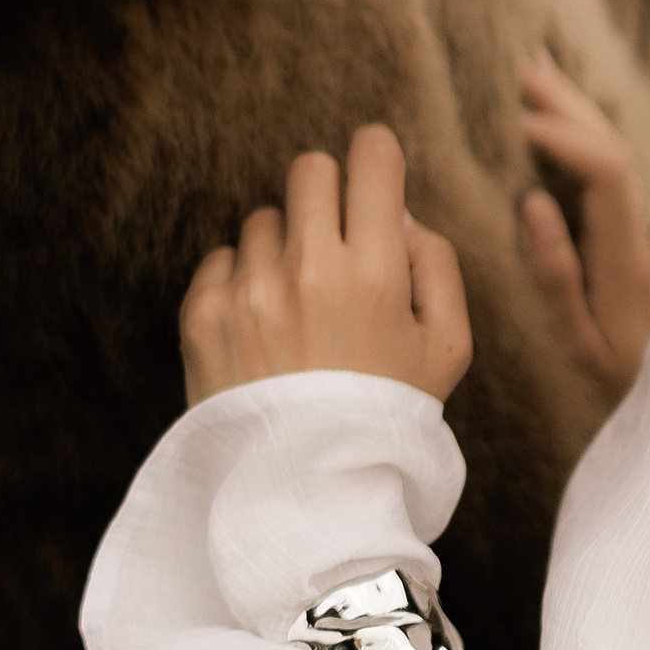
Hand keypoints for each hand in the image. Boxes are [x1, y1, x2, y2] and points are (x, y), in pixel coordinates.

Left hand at [180, 127, 472, 408]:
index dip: (378, 155)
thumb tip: (398, 214)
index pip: (372, 159)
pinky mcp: (203, 315)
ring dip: (284, 248)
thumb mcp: (447, 349)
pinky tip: (263, 329)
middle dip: (330, 193)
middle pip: (311, 169)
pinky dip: (241, 282)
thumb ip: (436, 265)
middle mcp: (306, 271)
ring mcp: (248, 292)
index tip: (375, 166)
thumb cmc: (387, 417)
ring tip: (300, 311)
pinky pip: (220, 258)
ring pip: (265, 219)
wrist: (310, 495)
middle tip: (338, 239)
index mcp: (372, 274)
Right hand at [517, 50, 649, 410]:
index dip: (562, 136)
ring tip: (532, 73)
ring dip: (573, 110)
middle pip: (612, 147)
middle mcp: (633, 234)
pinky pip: (602, 172)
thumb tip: (533, 203)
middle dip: (567, 103)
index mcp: (622, 254)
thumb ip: (556, 275)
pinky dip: (575, 136)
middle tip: (519, 68)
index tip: (515, 119)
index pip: (604, 171)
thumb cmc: (609, 387)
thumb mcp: (576, 343)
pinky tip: (550, 122)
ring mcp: (630, 235)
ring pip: (611, 153)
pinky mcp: (619, 241)